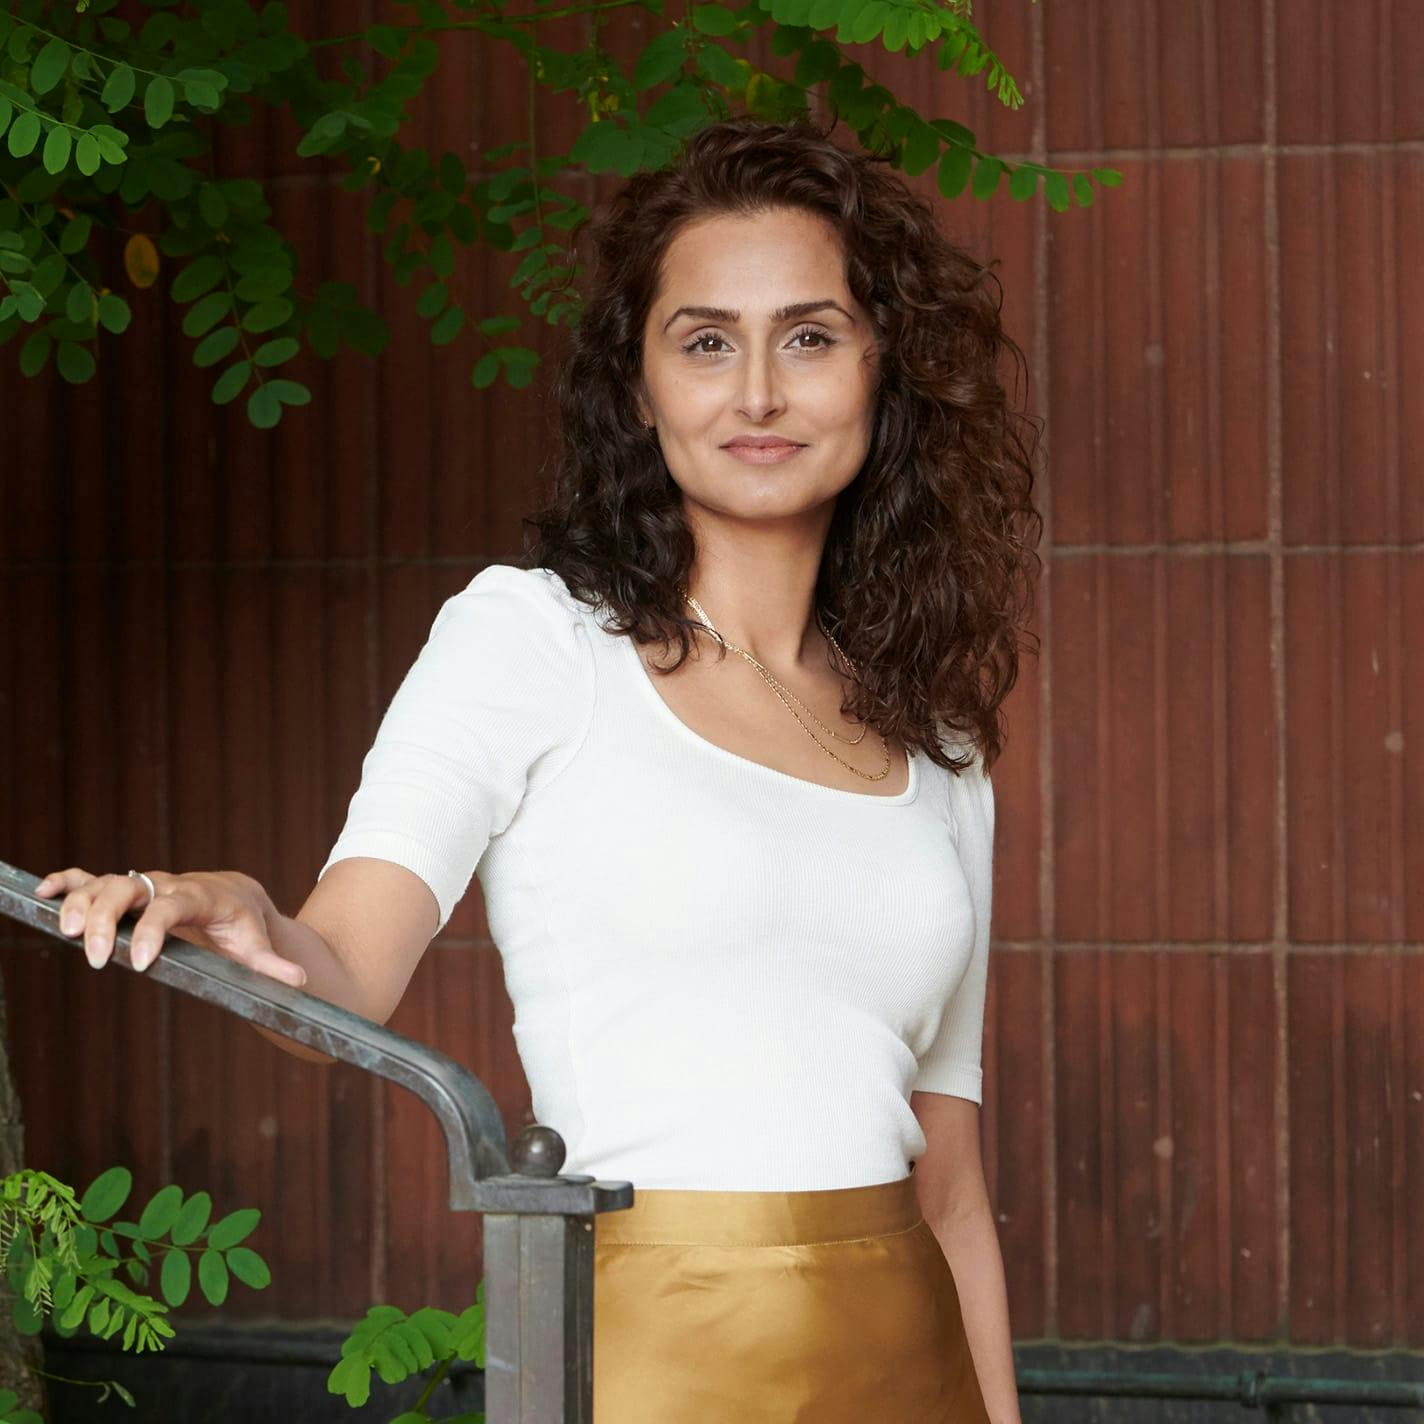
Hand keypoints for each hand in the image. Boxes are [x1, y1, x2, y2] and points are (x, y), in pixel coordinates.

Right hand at [34, 867, 307, 987]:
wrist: (234, 894)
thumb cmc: (242, 924)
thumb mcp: (256, 943)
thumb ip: (272, 965)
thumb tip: (300, 983)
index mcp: (197, 897)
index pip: (170, 908)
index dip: (153, 932)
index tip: (139, 962)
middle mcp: (164, 885)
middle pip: (126, 890)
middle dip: (106, 921)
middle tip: (95, 958)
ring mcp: (142, 885)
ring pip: (103, 883)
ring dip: (80, 903)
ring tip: (65, 931)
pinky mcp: (125, 890)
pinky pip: (89, 877)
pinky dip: (66, 882)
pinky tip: (41, 894)